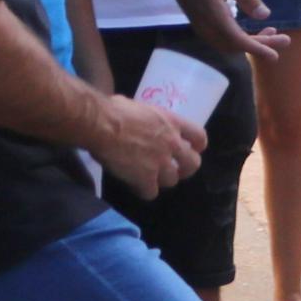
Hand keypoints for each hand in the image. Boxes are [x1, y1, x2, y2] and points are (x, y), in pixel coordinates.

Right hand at [90, 95, 207, 195]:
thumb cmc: (114, 110)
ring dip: (161, 180)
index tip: (191, 150)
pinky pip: (151, 193)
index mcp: (173, 123)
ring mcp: (160, 163)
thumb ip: (149, 119)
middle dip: (185, 169)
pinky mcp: (145, 178)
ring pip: (171, 181)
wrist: (101, 125)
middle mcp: (172, 144)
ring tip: (150, 178)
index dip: (197, 146)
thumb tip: (139, 118)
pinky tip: (134, 186)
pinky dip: (143, 191)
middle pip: (193, 164)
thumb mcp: (141, 108)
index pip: (199, 137)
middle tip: (174, 170)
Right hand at [167, 0, 289, 65]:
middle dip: (261, 46)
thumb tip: (264, 15)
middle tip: (284, 40)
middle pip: (236, 46)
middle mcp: (208, 27)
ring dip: (250, 43)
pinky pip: (223, 39)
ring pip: (229, 45)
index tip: (275, 55)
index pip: (239, 40)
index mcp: (215, 16)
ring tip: (272, 33)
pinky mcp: (202, 25)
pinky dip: (240, 39)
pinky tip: (253, 30)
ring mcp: (203, 28)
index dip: (258, 49)